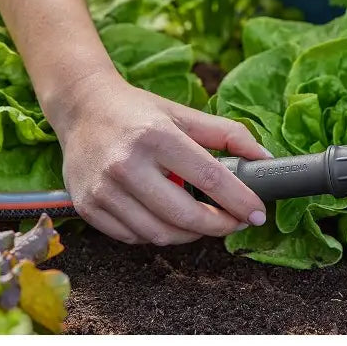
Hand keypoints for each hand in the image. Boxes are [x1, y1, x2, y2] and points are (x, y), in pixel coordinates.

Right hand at [48, 69, 271, 244]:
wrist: (81, 107)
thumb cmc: (139, 112)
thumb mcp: (185, 114)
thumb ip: (228, 134)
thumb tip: (264, 158)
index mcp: (157, 136)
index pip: (209, 178)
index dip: (239, 201)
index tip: (257, 214)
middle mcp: (127, 164)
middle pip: (185, 215)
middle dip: (219, 226)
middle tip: (235, 222)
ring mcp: (103, 189)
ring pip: (160, 234)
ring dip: (191, 235)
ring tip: (204, 221)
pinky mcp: (87, 207)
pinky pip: (133, 238)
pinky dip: (158, 235)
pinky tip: (168, 219)